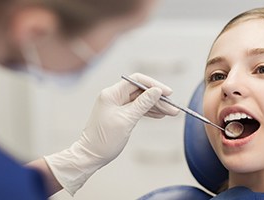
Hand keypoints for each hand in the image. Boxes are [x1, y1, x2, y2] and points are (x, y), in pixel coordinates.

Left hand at [43, 73, 178, 194]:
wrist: (90, 156)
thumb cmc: (105, 139)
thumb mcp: (127, 120)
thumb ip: (143, 104)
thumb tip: (157, 90)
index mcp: (112, 94)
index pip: (137, 81)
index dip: (154, 85)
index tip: (168, 93)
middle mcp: (114, 96)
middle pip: (141, 91)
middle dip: (158, 99)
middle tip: (173, 108)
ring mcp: (117, 105)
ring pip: (141, 101)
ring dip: (156, 106)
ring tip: (171, 113)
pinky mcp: (120, 114)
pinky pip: (137, 109)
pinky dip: (149, 111)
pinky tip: (160, 115)